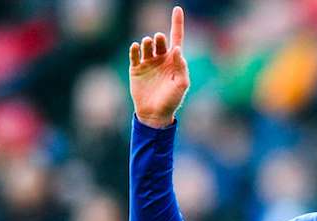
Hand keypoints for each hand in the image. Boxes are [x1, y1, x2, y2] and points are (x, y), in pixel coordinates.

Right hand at [129, 6, 189, 127]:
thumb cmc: (171, 101)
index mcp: (174, 61)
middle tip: (159, 40)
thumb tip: (177, 50)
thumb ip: (181, 68)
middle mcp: (161, 59)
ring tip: (147, 44)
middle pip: (161, 41)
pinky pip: (135, 54)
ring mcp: (148, 62)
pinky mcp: (136, 68)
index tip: (177, 9)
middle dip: (160, 38)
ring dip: (147, 42)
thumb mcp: (181, 85)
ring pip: (147, 45)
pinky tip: (137, 47)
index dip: (177, 24)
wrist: (154, 114)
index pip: (176, 38)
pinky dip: (135, 49)